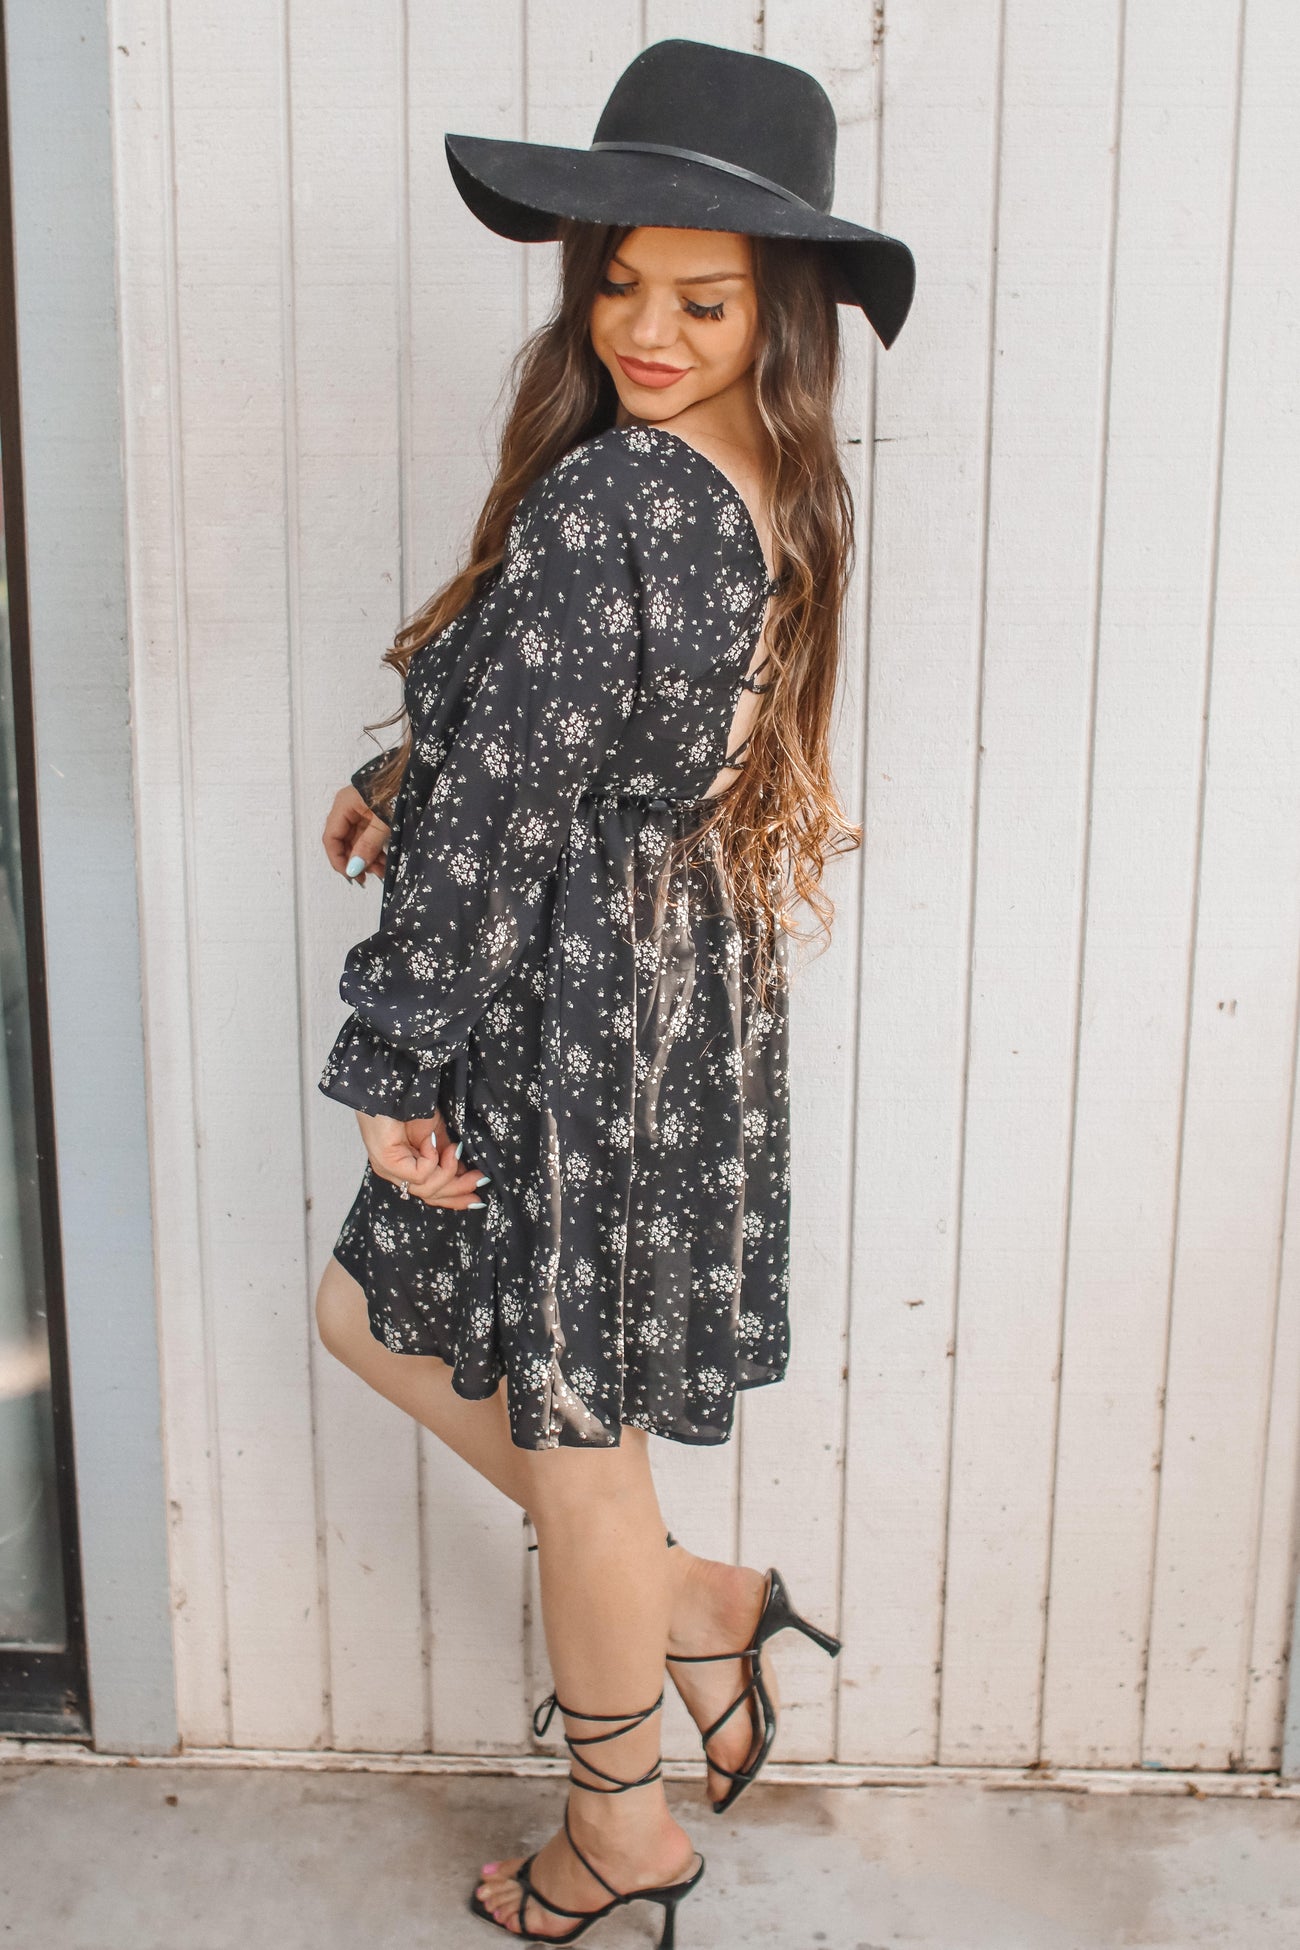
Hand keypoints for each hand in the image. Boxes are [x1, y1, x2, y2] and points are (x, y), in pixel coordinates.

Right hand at [324, 784, 389, 886]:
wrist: (417, 771)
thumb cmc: (398, 791)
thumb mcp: (384, 822)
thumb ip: (368, 845)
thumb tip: (353, 869)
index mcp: (344, 805)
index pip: (331, 838)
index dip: (338, 860)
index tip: (352, 876)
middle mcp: (348, 808)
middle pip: (344, 841)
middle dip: (355, 861)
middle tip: (369, 878)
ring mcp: (360, 810)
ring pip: (357, 840)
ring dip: (366, 857)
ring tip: (381, 872)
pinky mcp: (373, 813)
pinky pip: (368, 835)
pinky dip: (374, 849)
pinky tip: (384, 861)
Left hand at [355, 1107, 487, 1209]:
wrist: (397, 1086)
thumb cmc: (411, 1105)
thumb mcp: (437, 1134)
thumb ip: (447, 1155)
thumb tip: (465, 1172)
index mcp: (404, 1167)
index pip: (429, 1193)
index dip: (454, 1199)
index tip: (477, 1199)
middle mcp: (394, 1172)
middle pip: (429, 1195)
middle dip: (458, 1189)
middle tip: (480, 1178)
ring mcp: (388, 1168)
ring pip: (425, 1189)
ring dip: (448, 1171)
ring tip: (455, 1151)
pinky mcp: (386, 1161)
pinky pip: (419, 1174)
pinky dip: (432, 1158)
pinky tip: (431, 1141)